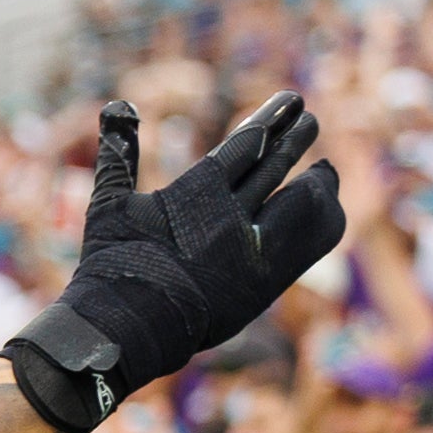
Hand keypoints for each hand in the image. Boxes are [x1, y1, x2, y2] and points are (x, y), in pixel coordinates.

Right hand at [4, 94, 342, 432]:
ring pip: (304, 201)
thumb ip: (120, 155)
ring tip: (323, 169)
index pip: (248, 143)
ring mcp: (252, 251)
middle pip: (278, 164)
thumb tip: (117, 104)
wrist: (121, 330)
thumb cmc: (109, 268)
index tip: (292, 102)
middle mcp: (230, 218)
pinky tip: (323, 206)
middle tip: (309, 120)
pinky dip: (322, 217)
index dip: (274, 119)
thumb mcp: (109, 206)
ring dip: (317, 179)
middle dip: (297, 138)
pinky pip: (312, 241)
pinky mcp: (265, 282)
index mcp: (196, 194)